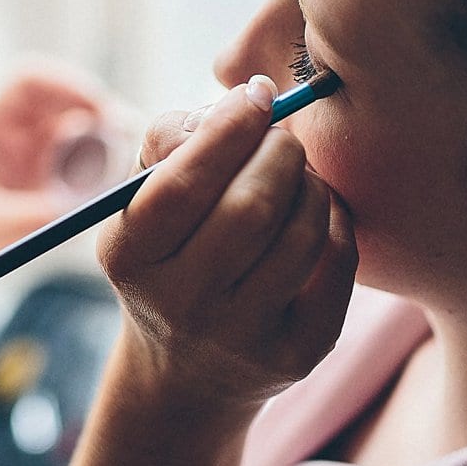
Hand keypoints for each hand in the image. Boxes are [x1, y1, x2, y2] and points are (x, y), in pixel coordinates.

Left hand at [0, 64, 123, 295]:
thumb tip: (68, 210)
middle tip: (129, 141)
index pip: (31, 80)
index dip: (67, 84)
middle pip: (71, 99)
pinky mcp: (58, 168)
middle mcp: (22, 125)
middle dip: (102, 114)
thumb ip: (21, 217)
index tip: (98, 108)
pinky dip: (105, 169)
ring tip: (120, 174)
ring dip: (108, 144)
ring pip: (88, 127)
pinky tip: (110, 191)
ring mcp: (43, 145)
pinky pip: (91, 158)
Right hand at [96, 75, 357, 418]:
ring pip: (301, 235)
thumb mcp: (141, 201)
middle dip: (279, 152)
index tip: (256, 94)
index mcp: (130, 257)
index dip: (227, 131)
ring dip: (310, 183)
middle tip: (282, 137)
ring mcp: (241, 337)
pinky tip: (317, 212)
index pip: (181, 186)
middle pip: (251, 209)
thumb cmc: (167, 253)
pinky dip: (335, 221)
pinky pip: (337, 265)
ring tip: (298, 174)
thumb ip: (172, 138)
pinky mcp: (298, 354)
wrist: (187, 371)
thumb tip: (245, 102)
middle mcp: (181, 305)